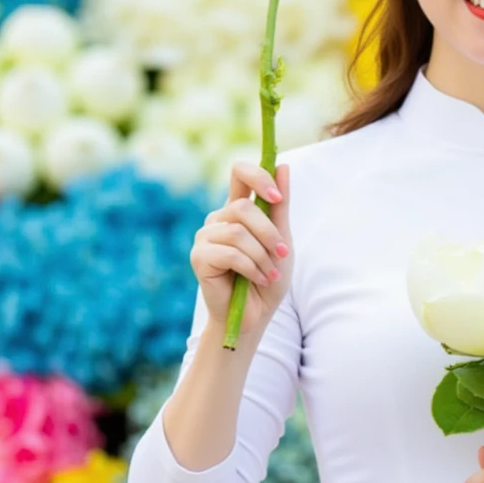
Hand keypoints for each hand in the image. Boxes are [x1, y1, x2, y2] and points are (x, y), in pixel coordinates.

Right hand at [190, 159, 292, 332]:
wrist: (254, 317)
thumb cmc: (267, 279)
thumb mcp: (281, 240)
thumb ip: (280, 206)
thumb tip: (284, 166)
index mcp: (237, 210)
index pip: (239, 173)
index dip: (257, 176)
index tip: (276, 197)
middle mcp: (218, 219)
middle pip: (243, 207)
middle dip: (269, 233)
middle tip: (282, 255)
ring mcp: (205, 237)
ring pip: (237, 232)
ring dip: (261, 256)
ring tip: (269, 273)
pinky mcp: (199, 257)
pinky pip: (229, 253)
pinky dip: (250, 268)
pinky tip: (258, 279)